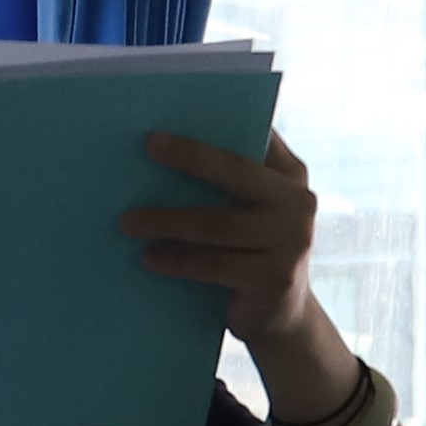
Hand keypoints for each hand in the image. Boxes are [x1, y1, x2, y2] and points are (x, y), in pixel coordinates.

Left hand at [125, 130, 320, 348]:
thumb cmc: (250, 253)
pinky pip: (215, 265)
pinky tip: (148, 257)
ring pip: (218, 223)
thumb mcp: (249, 213)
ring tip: (127, 221)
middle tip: (147, 145)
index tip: (179, 109)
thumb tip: (161, 152)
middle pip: (236, 172)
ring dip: (168, 220)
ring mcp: (292, 241)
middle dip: (190, 156)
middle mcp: (298, 202)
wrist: (281, 316)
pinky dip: (177, 260)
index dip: (221, 123)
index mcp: (290, 176)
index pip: (258, 137)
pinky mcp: (276, 278)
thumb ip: (227, 185)